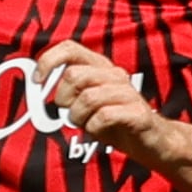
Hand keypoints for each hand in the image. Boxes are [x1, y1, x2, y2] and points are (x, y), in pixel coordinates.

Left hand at [35, 36, 174, 164]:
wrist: (154, 142)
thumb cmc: (116, 122)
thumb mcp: (88, 103)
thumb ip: (70, 91)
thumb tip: (41, 85)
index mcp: (101, 67)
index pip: (70, 49)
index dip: (48, 61)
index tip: (38, 82)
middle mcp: (115, 75)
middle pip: (75, 76)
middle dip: (64, 99)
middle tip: (70, 114)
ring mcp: (128, 93)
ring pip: (88, 97)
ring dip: (78, 116)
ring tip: (85, 125)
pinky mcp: (138, 114)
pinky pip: (103, 117)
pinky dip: (94, 128)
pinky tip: (99, 132)